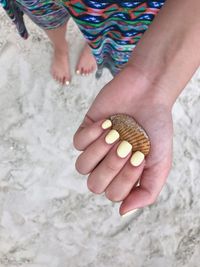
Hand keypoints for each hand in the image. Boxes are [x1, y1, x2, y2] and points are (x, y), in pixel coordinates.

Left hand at [73, 66, 172, 215]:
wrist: (149, 93)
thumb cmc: (156, 127)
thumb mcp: (161, 163)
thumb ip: (147, 191)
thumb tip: (122, 211)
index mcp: (124, 175)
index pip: (114, 194)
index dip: (125, 178)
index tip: (140, 155)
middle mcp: (107, 165)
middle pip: (94, 184)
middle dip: (112, 165)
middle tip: (127, 144)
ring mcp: (95, 148)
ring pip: (82, 166)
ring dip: (100, 150)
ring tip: (116, 132)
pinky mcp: (85, 131)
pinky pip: (77, 143)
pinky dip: (92, 133)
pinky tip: (108, 122)